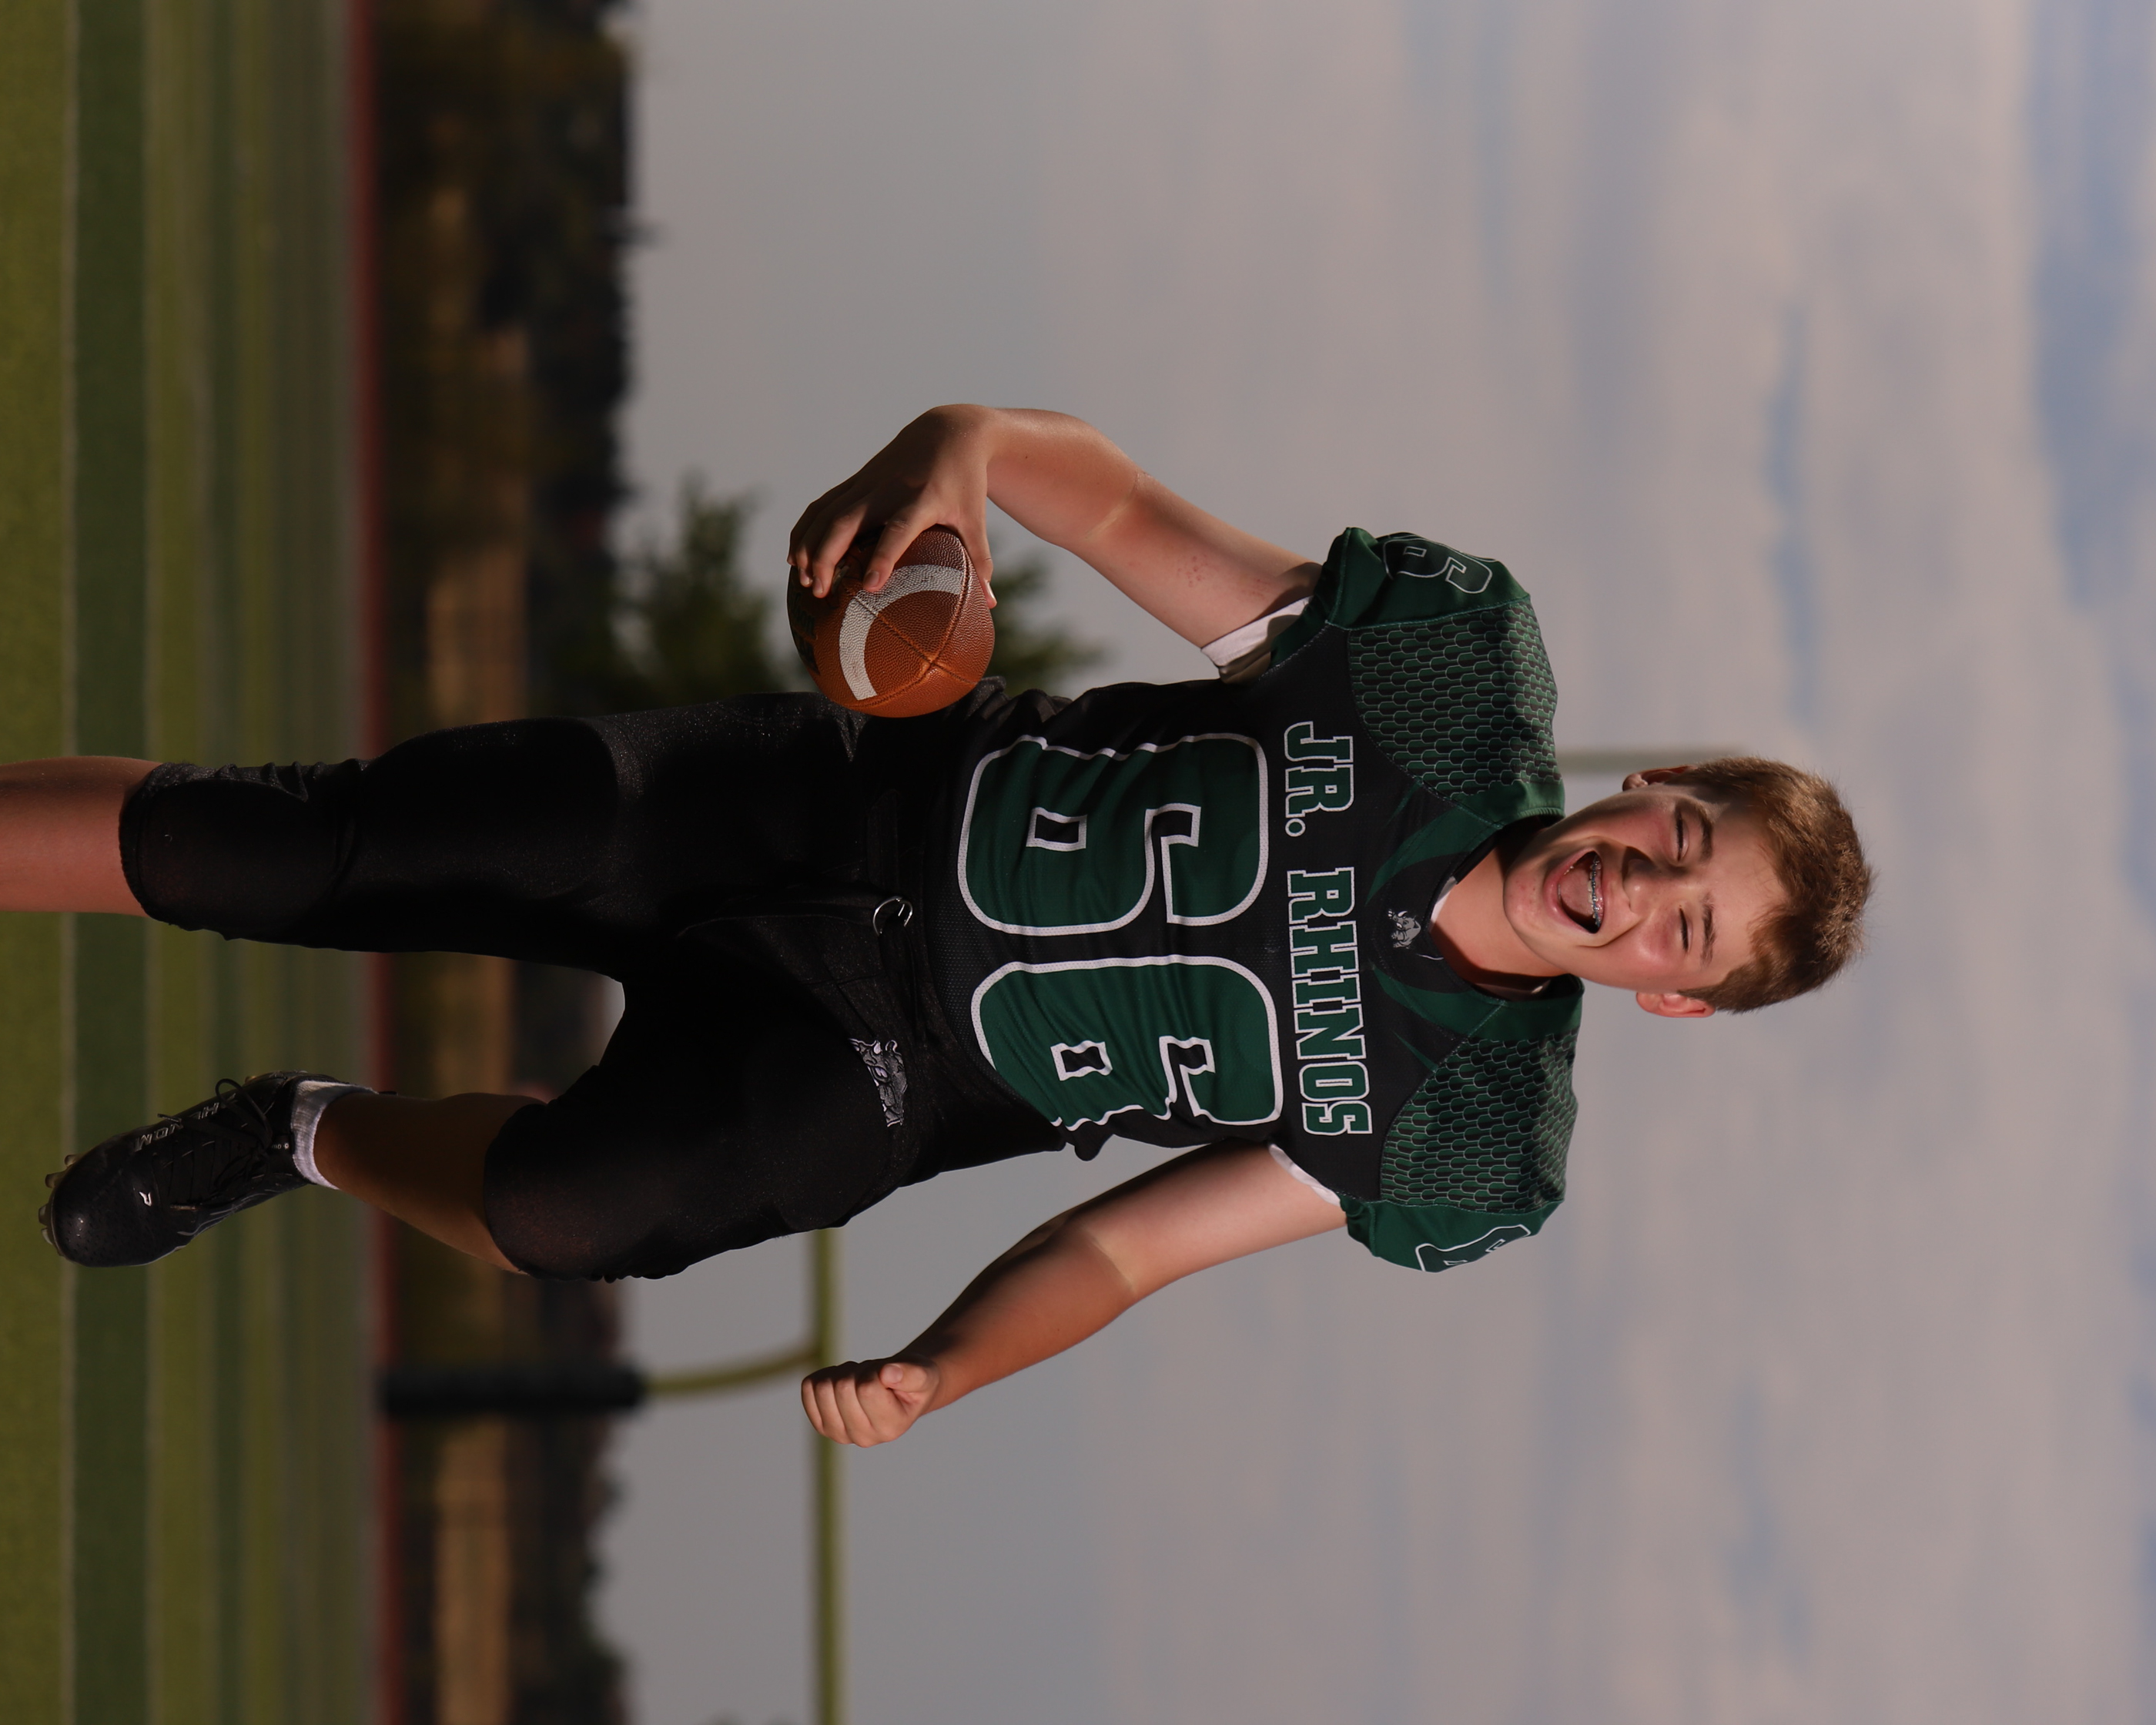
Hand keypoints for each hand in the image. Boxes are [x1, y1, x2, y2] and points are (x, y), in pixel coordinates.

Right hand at [788, 406, 999, 603]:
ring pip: (827, 513)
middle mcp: (887, 490)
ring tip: (804, 580)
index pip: (898, 530)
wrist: (947, 432)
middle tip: (820, 590)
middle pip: (847, 522)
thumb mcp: (975, 518)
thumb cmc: (965, 482)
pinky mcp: (855, 482)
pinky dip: (805, 529)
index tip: (869, 586)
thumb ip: (981, 560)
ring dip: (809, 545)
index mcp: (920, 499)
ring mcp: (866, 484)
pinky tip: (795, 557)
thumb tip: (989, 606)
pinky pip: (822, 506)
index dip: (884, 557)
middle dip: (827, 555)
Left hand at [800, 1356, 941, 1446]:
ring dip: (842, 1373)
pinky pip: (809, 1388)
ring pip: (823, 1388)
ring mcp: (839, 1434)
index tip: (887, 1374)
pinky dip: (824, 1375)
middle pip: (843, 1388)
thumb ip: (910, 1374)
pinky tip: (842, 1381)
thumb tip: (887, 1374)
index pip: (867, 1389)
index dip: (875, 1370)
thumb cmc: (913, 1382)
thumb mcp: (923, 1374)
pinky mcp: (822, 1424)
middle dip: (859, 1371)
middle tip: (873, 1376)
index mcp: (890, 1428)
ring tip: (859, 1379)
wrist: (899, 1392)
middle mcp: (863, 1438)